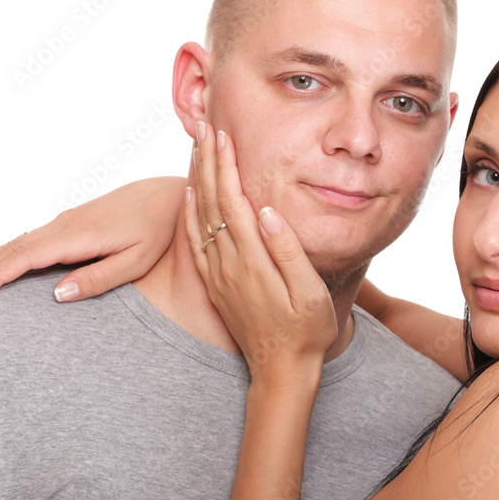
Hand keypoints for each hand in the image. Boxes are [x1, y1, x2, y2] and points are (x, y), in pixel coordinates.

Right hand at [0, 177, 185, 301]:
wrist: (167, 195)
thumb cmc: (157, 231)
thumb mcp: (137, 259)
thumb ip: (99, 278)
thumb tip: (57, 296)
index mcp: (80, 236)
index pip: (28, 257)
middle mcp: (65, 226)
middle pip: (12, 249)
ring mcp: (64, 223)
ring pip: (15, 243)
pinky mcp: (68, 224)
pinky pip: (27, 241)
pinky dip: (2, 253)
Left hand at [184, 121, 336, 381]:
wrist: (280, 372)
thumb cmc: (306, 332)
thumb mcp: (309, 294)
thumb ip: (287, 252)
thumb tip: (267, 210)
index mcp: (252, 261)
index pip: (233, 202)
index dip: (226, 166)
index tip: (223, 135)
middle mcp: (228, 264)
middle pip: (210, 202)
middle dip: (206, 161)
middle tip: (203, 126)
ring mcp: (218, 275)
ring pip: (199, 216)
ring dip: (196, 178)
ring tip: (196, 149)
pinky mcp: (215, 284)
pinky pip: (195, 240)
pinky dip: (189, 212)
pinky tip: (189, 195)